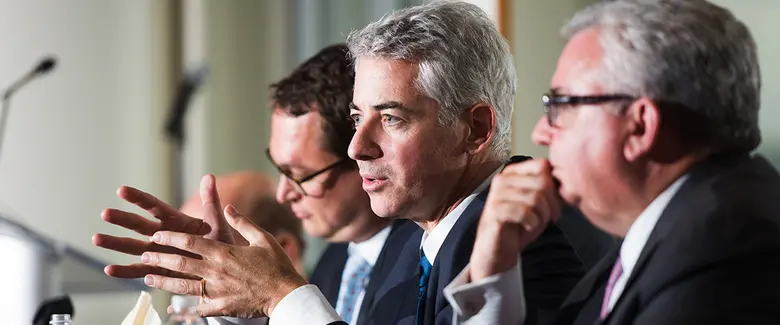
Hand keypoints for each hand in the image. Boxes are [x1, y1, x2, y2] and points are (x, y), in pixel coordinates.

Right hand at [93, 174, 234, 278]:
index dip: (138, 198)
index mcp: (175, 221)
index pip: (154, 206)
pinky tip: (109, 269)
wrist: (224, 265)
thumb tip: (209, 177)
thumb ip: (211, 201)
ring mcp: (159, 253)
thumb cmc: (220, 242)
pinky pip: (139, 271)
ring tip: (97, 238)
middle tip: (105, 213)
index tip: (122, 190)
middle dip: (122, 219)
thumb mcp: (217, 222)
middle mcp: (163, 235)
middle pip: (139, 225)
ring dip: (115, 244)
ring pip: (133, 247)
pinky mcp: (158, 270)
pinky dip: (124, 272)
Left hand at [141, 205, 306, 317]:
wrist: (286, 294)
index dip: (171, 238)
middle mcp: (216, 272)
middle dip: (159, 258)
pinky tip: (173, 306)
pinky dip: (184, 307)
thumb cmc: (277, 265)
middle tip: (145, 255)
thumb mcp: (263, 238)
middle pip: (180, 263)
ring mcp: (217, 291)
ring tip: (149, 278)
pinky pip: (198, 307)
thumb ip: (242, 222)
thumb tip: (228, 207)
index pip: (190, 242)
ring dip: (164, 281)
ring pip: (183, 286)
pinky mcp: (221, 306)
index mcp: (224, 253)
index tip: (158, 236)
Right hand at [470, 159, 560, 280]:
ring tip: (536, 223)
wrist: (497, 250)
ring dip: (542, 215)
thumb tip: (568, 180)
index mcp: (513, 172)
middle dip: (552, 203)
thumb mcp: (539, 205)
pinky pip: (524, 212)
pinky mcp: (494, 211)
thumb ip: (550, 190)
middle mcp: (503, 179)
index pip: (542, 165)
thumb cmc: (519, 226)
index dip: (555, 184)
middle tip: (550, 217)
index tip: (555, 203)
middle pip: (542, 182)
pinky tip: (527, 226)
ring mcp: (496, 194)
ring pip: (535, 197)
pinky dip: (532, 222)